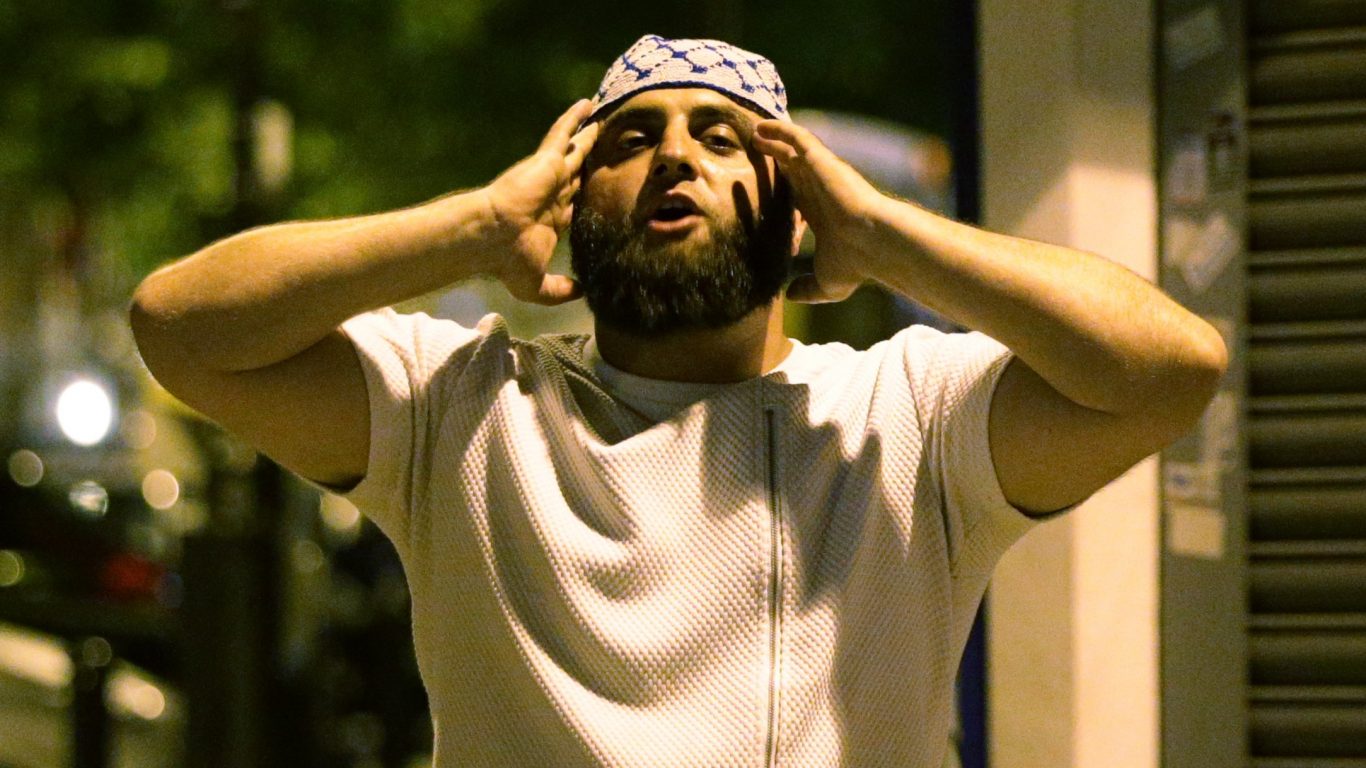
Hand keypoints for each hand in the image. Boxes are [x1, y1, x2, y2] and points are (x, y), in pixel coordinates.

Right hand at [481, 99, 599, 304]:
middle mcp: (550, 194)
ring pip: (575, 151)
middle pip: (577, 173)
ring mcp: (548, 175)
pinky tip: (588, 104)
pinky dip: (574, 118)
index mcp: (549, 219)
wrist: (492, 237)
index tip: (602, 191)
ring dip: (588, 136)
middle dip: (590, 162)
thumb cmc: (507, 260)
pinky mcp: (546, 161)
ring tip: (604, 120)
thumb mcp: (537, 286)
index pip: (572, 203)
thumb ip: (561, 291)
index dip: (586, 196)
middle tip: (608, 148)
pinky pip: (563, 134)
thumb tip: (584, 294)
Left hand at [753, 120, 886, 302]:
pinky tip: (760, 126)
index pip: (796, 196)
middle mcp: (821, 190)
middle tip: (752, 151)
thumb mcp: (826, 283)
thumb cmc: (855, 264)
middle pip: (793, 169)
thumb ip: (806, 288)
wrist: (872, 243)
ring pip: (793, 150)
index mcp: (821, 213)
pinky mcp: (821, 161)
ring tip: (753, 132)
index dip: (780, 190)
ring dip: (773, 140)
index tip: (761, 188)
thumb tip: (789, 296)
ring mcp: (821, 174)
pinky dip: (778, 130)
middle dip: (775, 159)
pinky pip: (797, 138)